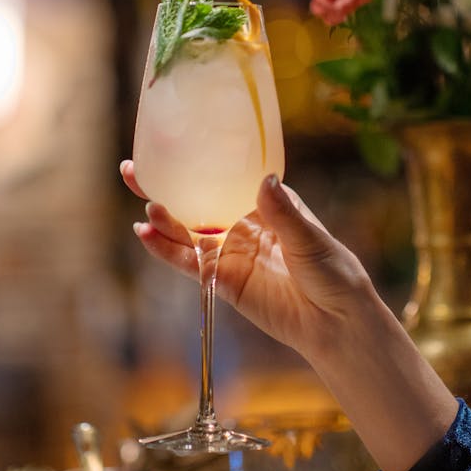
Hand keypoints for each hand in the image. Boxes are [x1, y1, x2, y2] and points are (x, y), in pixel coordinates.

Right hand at [120, 160, 458, 470]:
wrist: (337, 323)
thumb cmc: (334, 274)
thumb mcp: (310, 239)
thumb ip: (283, 214)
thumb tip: (264, 180)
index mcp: (266, 204)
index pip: (225, 176)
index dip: (196, 163)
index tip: (169, 147)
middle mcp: (242, 224)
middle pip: (196, 202)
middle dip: (164, 187)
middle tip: (132, 172)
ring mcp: (230, 253)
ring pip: (187, 232)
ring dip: (163, 220)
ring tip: (146, 206)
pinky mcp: (223, 281)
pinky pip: (190, 264)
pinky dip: (167, 251)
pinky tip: (147, 237)